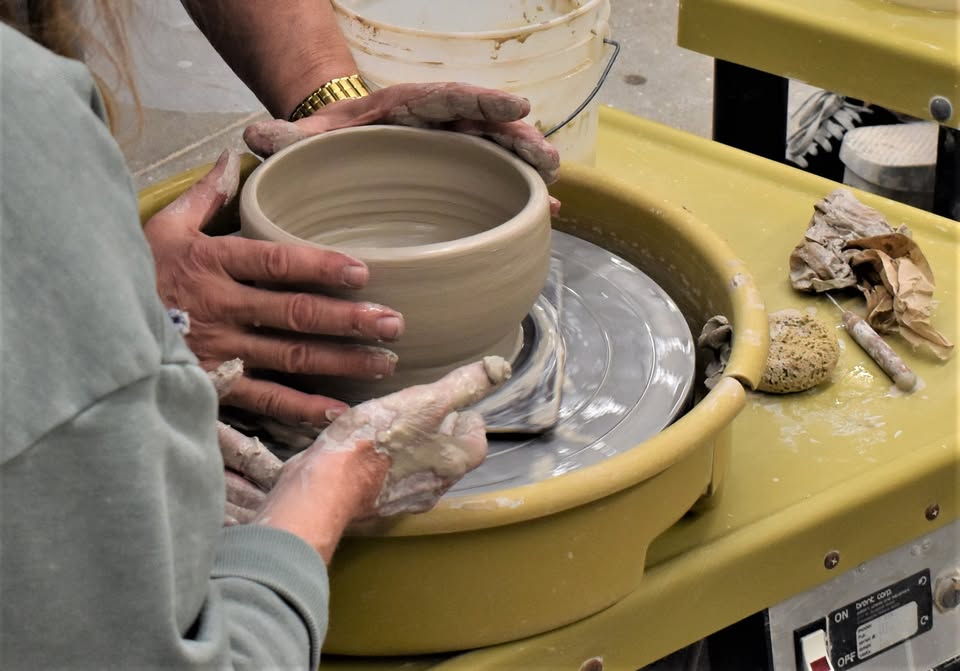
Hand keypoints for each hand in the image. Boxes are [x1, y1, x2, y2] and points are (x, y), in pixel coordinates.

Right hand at [144, 149, 405, 425]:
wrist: (94, 329)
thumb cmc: (138, 275)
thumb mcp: (163, 229)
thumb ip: (204, 197)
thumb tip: (231, 156)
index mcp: (212, 263)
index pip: (274, 263)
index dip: (319, 266)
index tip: (362, 271)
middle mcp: (220, 307)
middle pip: (295, 313)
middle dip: (349, 319)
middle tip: (393, 323)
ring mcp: (219, 350)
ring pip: (290, 357)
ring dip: (340, 362)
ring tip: (384, 362)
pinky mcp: (215, 385)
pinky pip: (264, 400)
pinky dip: (302, 409)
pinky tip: (339, 410)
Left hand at [244, 82, 561, 190]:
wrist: (337, 147)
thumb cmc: (325, 143)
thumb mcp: (303, 142)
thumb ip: (283, 140)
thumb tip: (253, 135)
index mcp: (402, 109)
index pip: (446, 98)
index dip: (482, 103)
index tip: (517, 108)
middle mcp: (434, 125)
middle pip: (484, 125)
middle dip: (519, 139)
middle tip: (548, 157)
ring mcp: (450, 151)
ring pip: (496, 153)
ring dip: (527, 167)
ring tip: (554, 188)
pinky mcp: (456, 176)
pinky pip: (493, 180)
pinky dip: (517, 195)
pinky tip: (543, 214)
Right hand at [253, 357, 509, 560]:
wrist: (328, 485)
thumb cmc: (380, 441)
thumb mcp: (427, 401)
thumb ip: (464, 385)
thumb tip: (499, 368)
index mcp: (458, 461)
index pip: (475, 431)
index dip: (458, 410)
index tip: (438, 399)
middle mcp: (439, 485)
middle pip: (447, 448)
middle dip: (434, 428)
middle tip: (411, 409)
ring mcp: (407, 497)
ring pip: (418, 462)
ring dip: (407, 444)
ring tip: (387, 425)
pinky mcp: (377, 502)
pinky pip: (389, 476)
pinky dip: (382, 461)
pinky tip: (364, 446)